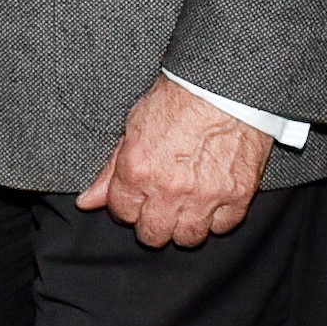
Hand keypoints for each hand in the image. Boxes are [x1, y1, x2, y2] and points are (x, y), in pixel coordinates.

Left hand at [78, 75, 274, 248]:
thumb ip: (110, 170)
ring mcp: (206, 195)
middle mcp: (169, 189)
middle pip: (153, 234)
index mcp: (138, 171)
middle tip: (158, 208)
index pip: (122, 213)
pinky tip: (210, 203)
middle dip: (152, 224)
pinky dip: (217, 219)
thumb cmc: (177, 100)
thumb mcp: (132, 129)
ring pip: (188, 237)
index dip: (126, 207)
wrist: (223, 88)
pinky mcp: (238, 195)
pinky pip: (223, 227)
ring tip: (184, 208)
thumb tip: (88, 201)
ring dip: (183, 226)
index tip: (135, 200)